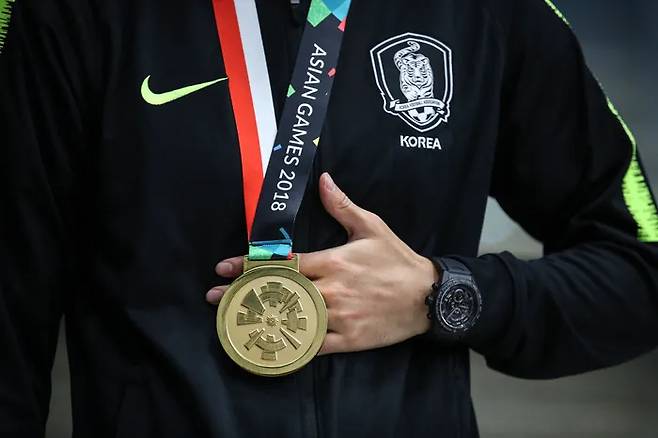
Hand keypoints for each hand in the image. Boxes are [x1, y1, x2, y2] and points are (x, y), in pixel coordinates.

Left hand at [207, 173, 438, 354]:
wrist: (429, 296)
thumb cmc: (397, 260)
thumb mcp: (372, 227)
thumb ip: (342, 205)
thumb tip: (323, 180)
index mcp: (333, 261)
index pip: (284, 263)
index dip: (251, 265)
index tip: (224, 268)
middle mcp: (331, 290)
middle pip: (280, 292)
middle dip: (244, 294)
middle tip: (214, 299)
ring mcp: (339, 318)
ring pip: (293, 320)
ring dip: (263, 320)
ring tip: (233, 323)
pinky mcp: (348, 340)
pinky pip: (314, 346)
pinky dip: (292, 346)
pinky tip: (270, 346)